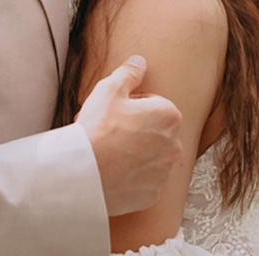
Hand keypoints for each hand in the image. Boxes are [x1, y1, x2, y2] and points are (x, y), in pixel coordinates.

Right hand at [76, 54, 182, 216]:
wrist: (84, 172)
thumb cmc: (98, 127)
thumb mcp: (110, 88)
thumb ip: (129, 73)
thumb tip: (140, 62)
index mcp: (169, 116)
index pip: (153, 104)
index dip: (131, 105)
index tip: (115, 112)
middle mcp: (174, 145)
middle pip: (153, 131)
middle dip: (135, 129)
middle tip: (108, 130)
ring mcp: (164, 172)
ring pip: (149, 156)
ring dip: (134, 152)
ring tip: (107, 151)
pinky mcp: (152, 194)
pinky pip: (143, 180)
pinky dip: (131, 176)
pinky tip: (112, 170)